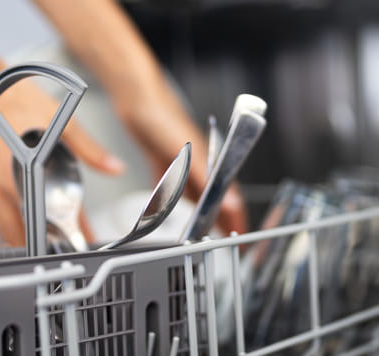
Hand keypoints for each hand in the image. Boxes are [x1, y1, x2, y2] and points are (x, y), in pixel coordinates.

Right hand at [0, 76, 124, 246]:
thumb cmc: (9, 97)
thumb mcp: (60, 121)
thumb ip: (89, 149)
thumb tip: (113, 166)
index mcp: (29, 174)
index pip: (58, 213)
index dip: (75, 228)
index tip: (84, 237)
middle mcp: (6, 186)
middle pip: (29, 231)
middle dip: (50, 240)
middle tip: (67, 240)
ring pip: (8, 229)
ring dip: (28, 237)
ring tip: (47, 238)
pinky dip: (11, 223)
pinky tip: (22, 217)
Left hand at [114, 82, 248, 235]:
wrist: (137, 95)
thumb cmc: (162, 113)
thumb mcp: (188, 152)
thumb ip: (208, 178)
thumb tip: (230, 201)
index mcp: (209, 158)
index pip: (230, 193)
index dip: (237, 214)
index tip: (241, 232)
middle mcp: (198, 160)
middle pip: (214, 196)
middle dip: (220, 218)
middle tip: (223, 237)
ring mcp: (181, 160)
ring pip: (194, 192)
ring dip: (198, 211)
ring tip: (200, 230)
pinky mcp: (164, 158)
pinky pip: (172, 185)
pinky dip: (173, 199)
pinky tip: (168, 208)